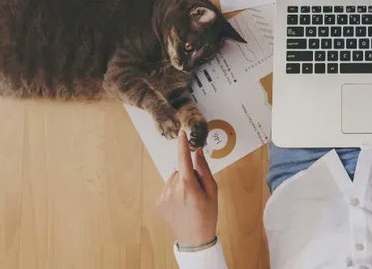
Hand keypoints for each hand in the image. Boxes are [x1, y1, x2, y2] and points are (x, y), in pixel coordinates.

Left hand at [156, 131, 219, 246]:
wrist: (195, 239)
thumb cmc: (208, 214)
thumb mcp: (212, 191)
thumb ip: (204, 170)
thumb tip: (197, 153)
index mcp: (187, 185)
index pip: (184, 159)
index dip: (183, 145)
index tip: (182, 133)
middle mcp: (172, 189)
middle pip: (181, 171)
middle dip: (189, 175)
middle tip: (198, 191)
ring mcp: (163, 196)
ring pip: (173, 180)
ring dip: (181, 184)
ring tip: (189, 200)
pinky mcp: (159, 203)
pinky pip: (168, 189)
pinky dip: (174, 193)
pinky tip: (181, 205)